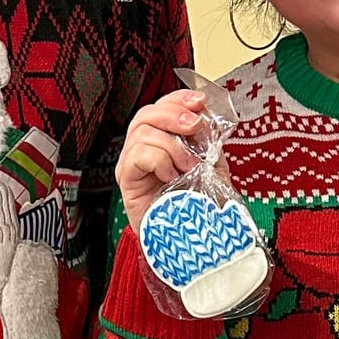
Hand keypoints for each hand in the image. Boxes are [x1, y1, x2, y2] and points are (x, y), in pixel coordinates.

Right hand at [116, 90, 208, 233]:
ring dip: (172, 145)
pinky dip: (160, 161)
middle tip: (194, 127)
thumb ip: (209, 142)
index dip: (178, 99)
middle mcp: (142, 149)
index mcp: (161, 141)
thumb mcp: (212, 167)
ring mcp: (131, 164)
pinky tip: (170, 177)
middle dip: (174, 114)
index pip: (161, 107)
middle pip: (146, 113)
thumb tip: (209, 118)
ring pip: (142, 131)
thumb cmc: (197, 206)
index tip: (200, 101)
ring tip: (188, 166)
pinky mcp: (126, 180)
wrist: (190, 240)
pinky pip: (138, 154)